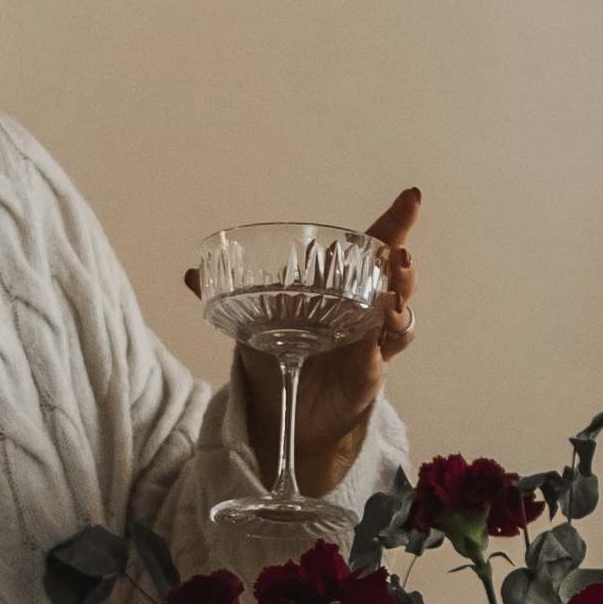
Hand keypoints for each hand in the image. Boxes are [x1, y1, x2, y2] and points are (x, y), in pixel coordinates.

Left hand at [190, 186, 422, 490]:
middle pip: (398, 281)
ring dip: (401, 306)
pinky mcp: (368, 375)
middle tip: (401, 253)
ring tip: (393, 297)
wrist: (283, 407)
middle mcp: (366, 311)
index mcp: (344, 288)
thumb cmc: (279, 356)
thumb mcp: (255, 323)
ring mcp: (372, 344)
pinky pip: (380, 358)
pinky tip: (374, 341)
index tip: (412, 196)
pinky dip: (379, 348)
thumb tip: (190, 274)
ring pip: (400, 320)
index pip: (374, 249)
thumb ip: (229, 298)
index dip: (396, 223)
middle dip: (403, 265)